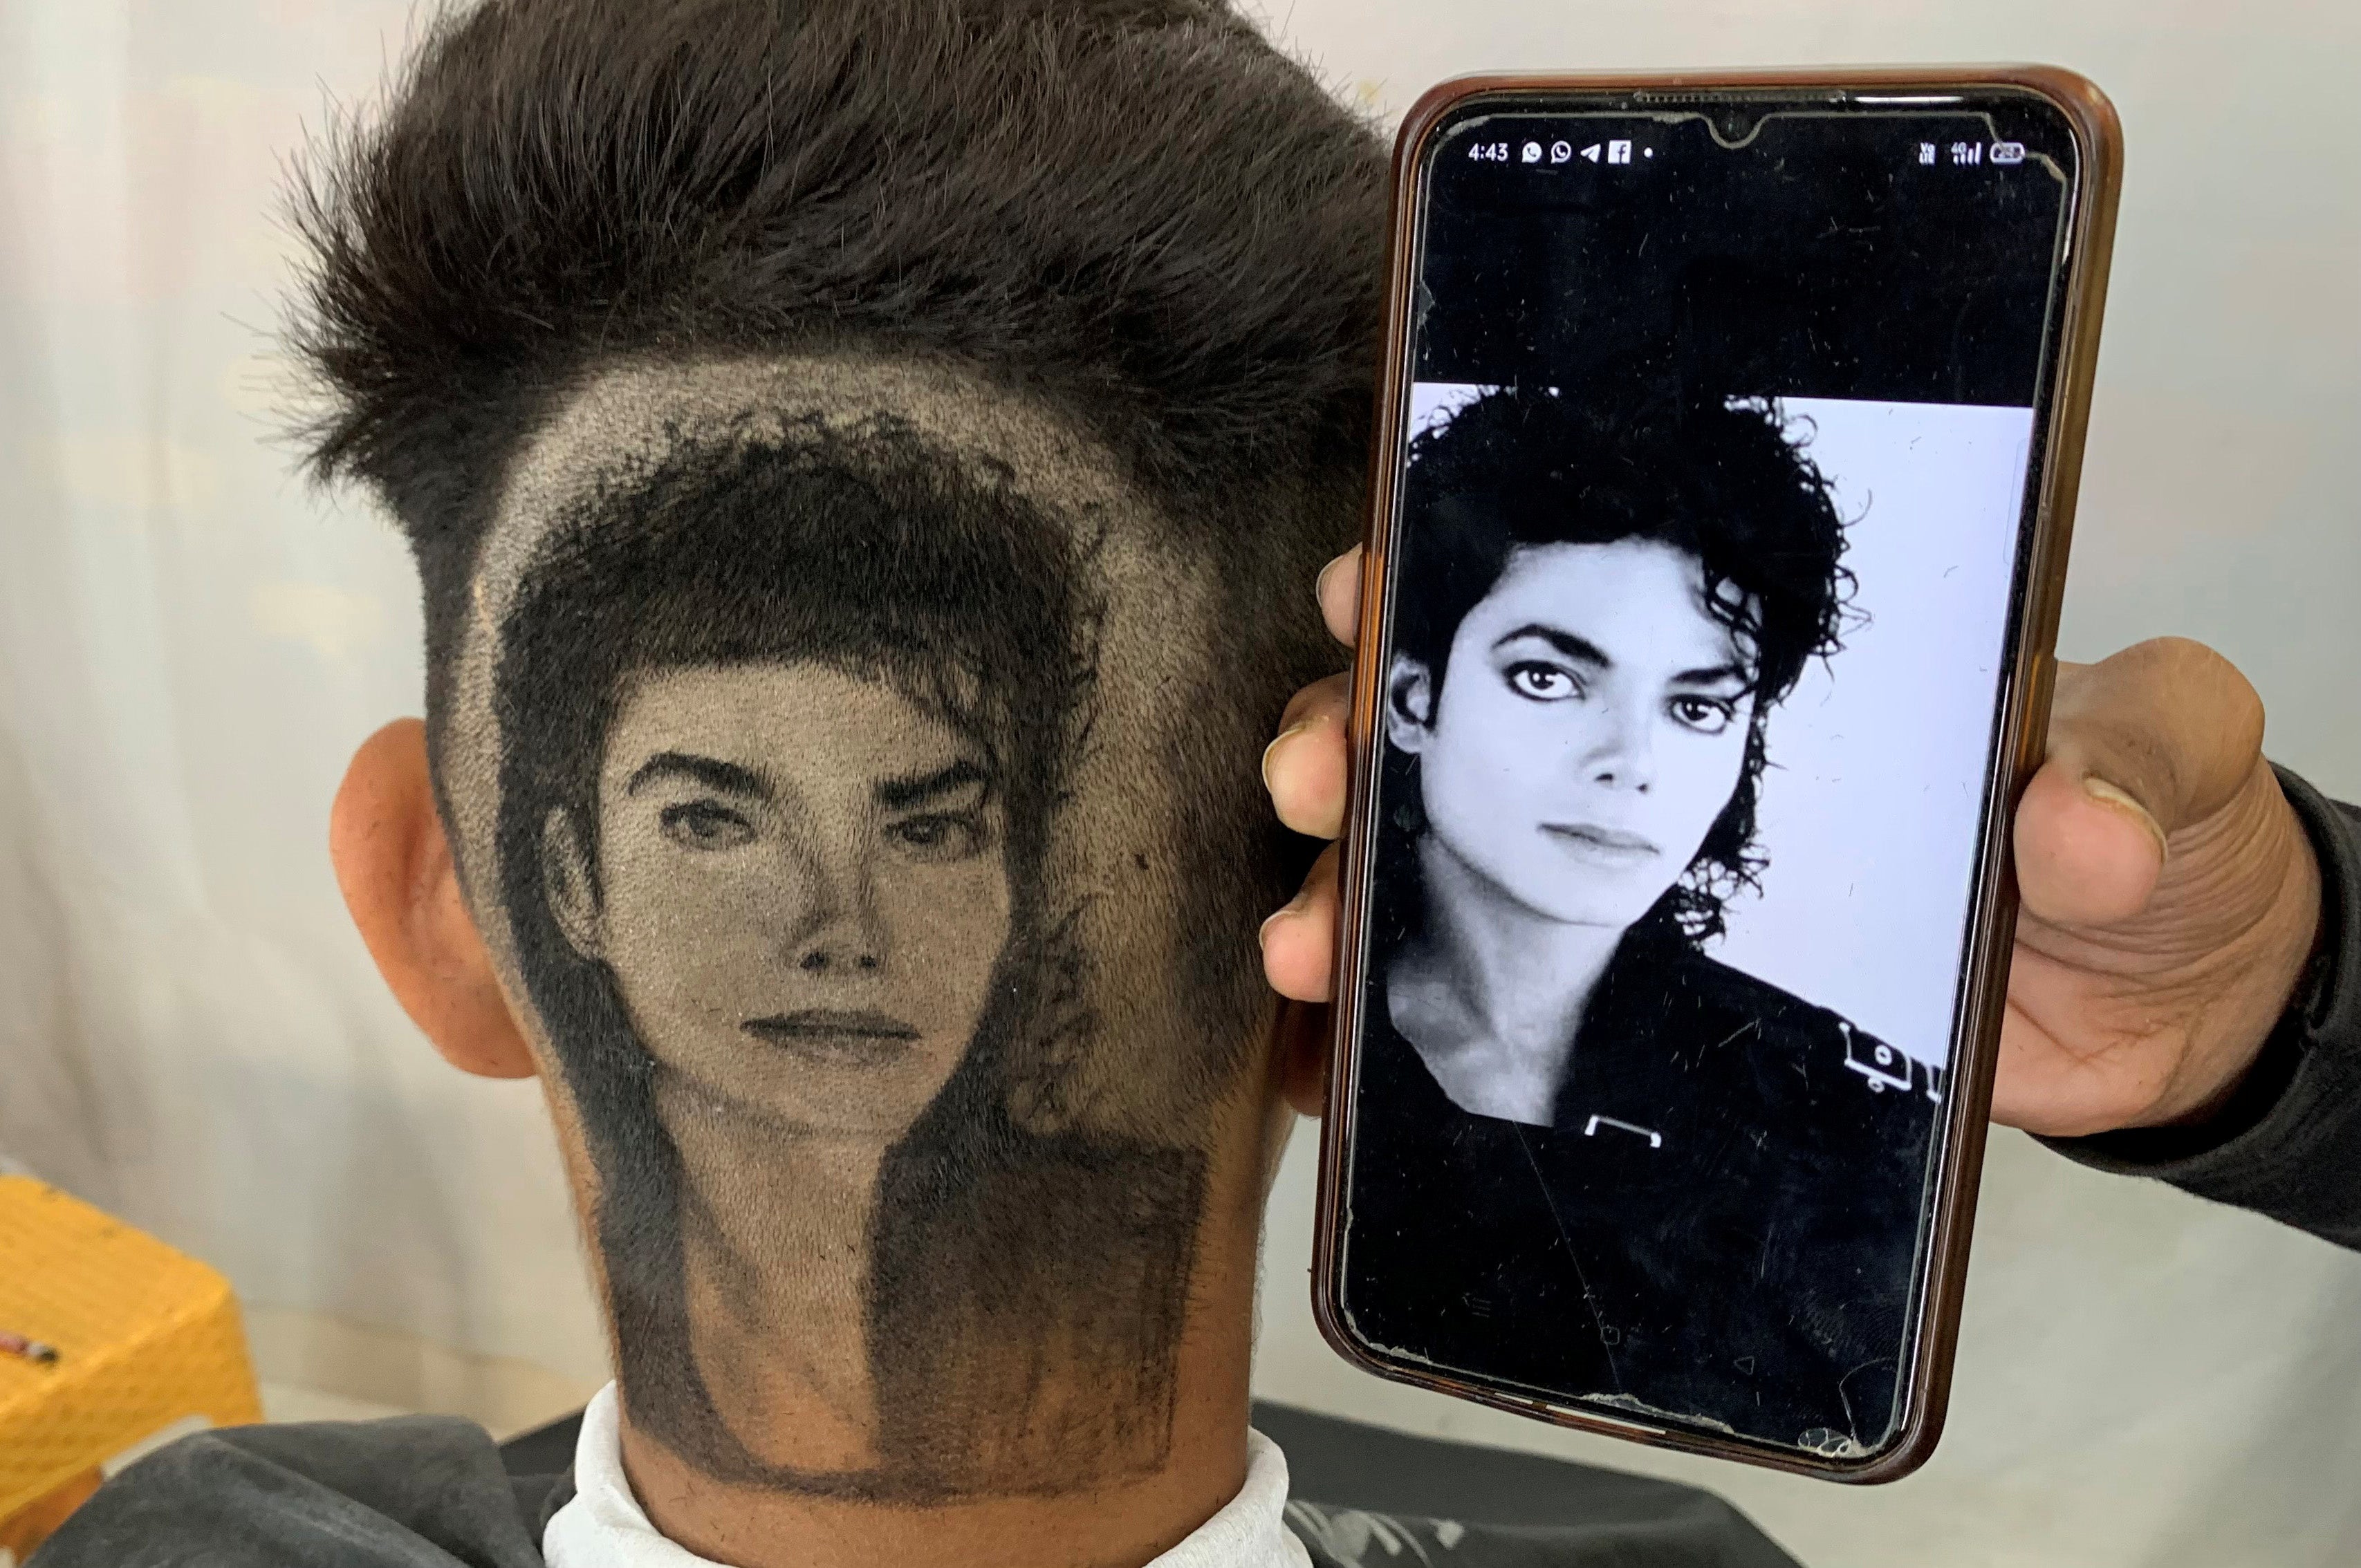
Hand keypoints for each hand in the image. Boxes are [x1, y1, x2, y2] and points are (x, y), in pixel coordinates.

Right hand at [1258, 549, 2324, 1137]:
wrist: (2156, 1009)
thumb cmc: (2156, 848)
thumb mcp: (2170, 770)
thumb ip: (2133, 762)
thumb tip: (2067, 818)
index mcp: (1763, 656)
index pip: (1572, 580)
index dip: (1444, 574)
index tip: (1365, 596)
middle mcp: (1669, 750)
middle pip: (1462, 718)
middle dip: (1352, 734)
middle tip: (1317, 775)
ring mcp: (1646, 871)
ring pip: (1445, 860)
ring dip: (1348, 891)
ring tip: (1305, 946)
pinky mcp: (1651, 992)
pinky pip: (1495, 994)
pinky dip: (1401, 1023)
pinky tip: (1330, 1066)